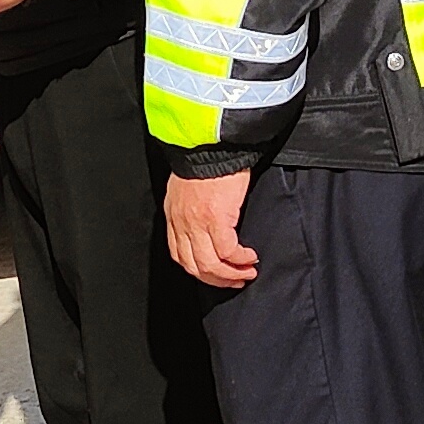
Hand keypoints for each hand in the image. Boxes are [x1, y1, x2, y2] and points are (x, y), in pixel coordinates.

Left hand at [167, 169, 259, 288]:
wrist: (212, 143)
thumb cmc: (204, 158)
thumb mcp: (187, 186)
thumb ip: (190, 207)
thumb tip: (205, 222)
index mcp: (173, 215)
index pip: (179, 254)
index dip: (198, 269)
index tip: (214, 274)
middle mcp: (181, 223)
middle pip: (194, 266)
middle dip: (216, 279)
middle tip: (235, 280)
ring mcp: (197, 223)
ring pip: (210, 264)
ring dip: (230, 274)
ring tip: (247, 273)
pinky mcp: (216, 219)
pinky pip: (227, 251)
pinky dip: (240, 259)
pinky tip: (250, 257)